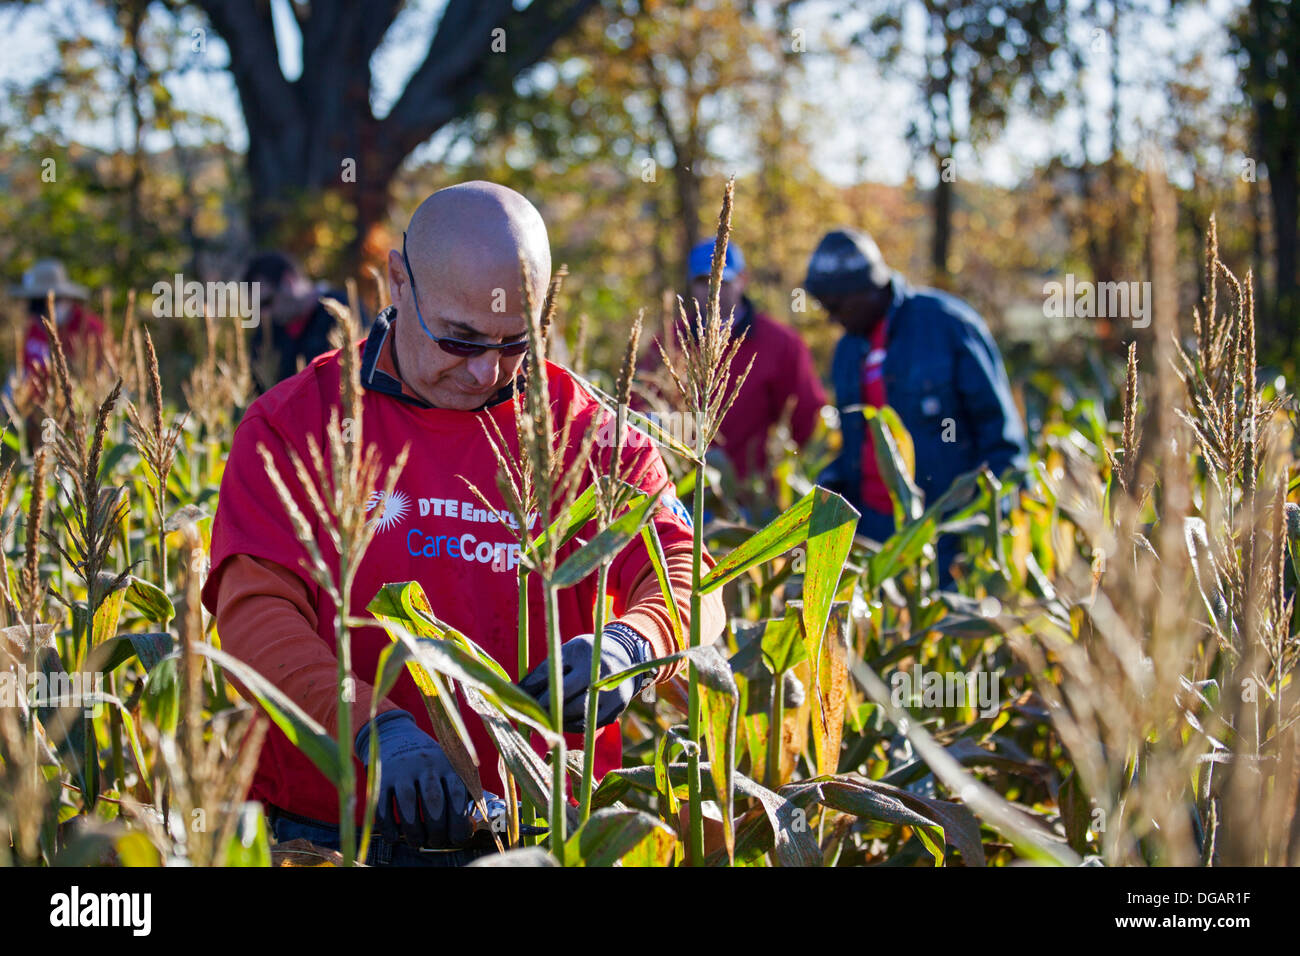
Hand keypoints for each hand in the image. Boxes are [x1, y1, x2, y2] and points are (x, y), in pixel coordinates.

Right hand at [355, 710, 474, 848]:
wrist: (395, 736)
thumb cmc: (429, 763)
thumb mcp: (449, 768)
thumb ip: (462, 792)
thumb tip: (469, 826)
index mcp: (447, 764)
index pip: (457, 794)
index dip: (459, 820)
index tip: (458, 838)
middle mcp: (426, 764)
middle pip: (434, 799)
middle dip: (437, 828)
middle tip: (437, 842)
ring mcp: (402, 769)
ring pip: (408, 802)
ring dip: (414, 829)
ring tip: (418, 842)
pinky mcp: (380, 777)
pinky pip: (382, 805)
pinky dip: (388, 826)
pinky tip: (394, 838)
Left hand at [518, 624, 652, 732]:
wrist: (627, 656)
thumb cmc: (586, 654)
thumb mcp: (568, 652)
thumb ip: (546, 670)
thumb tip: (517, 691)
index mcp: (582, 652)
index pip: (550, 673)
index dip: (530, 687)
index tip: (514, 696)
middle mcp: (598, 672)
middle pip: (563, 697)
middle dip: (542, 707)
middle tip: (526, 714)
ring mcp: (609, 692)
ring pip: (574, 714)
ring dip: (555, 719)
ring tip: (539, 721)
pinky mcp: (615, 709)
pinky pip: (587, 724)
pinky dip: (571, 725)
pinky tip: (560, 723)